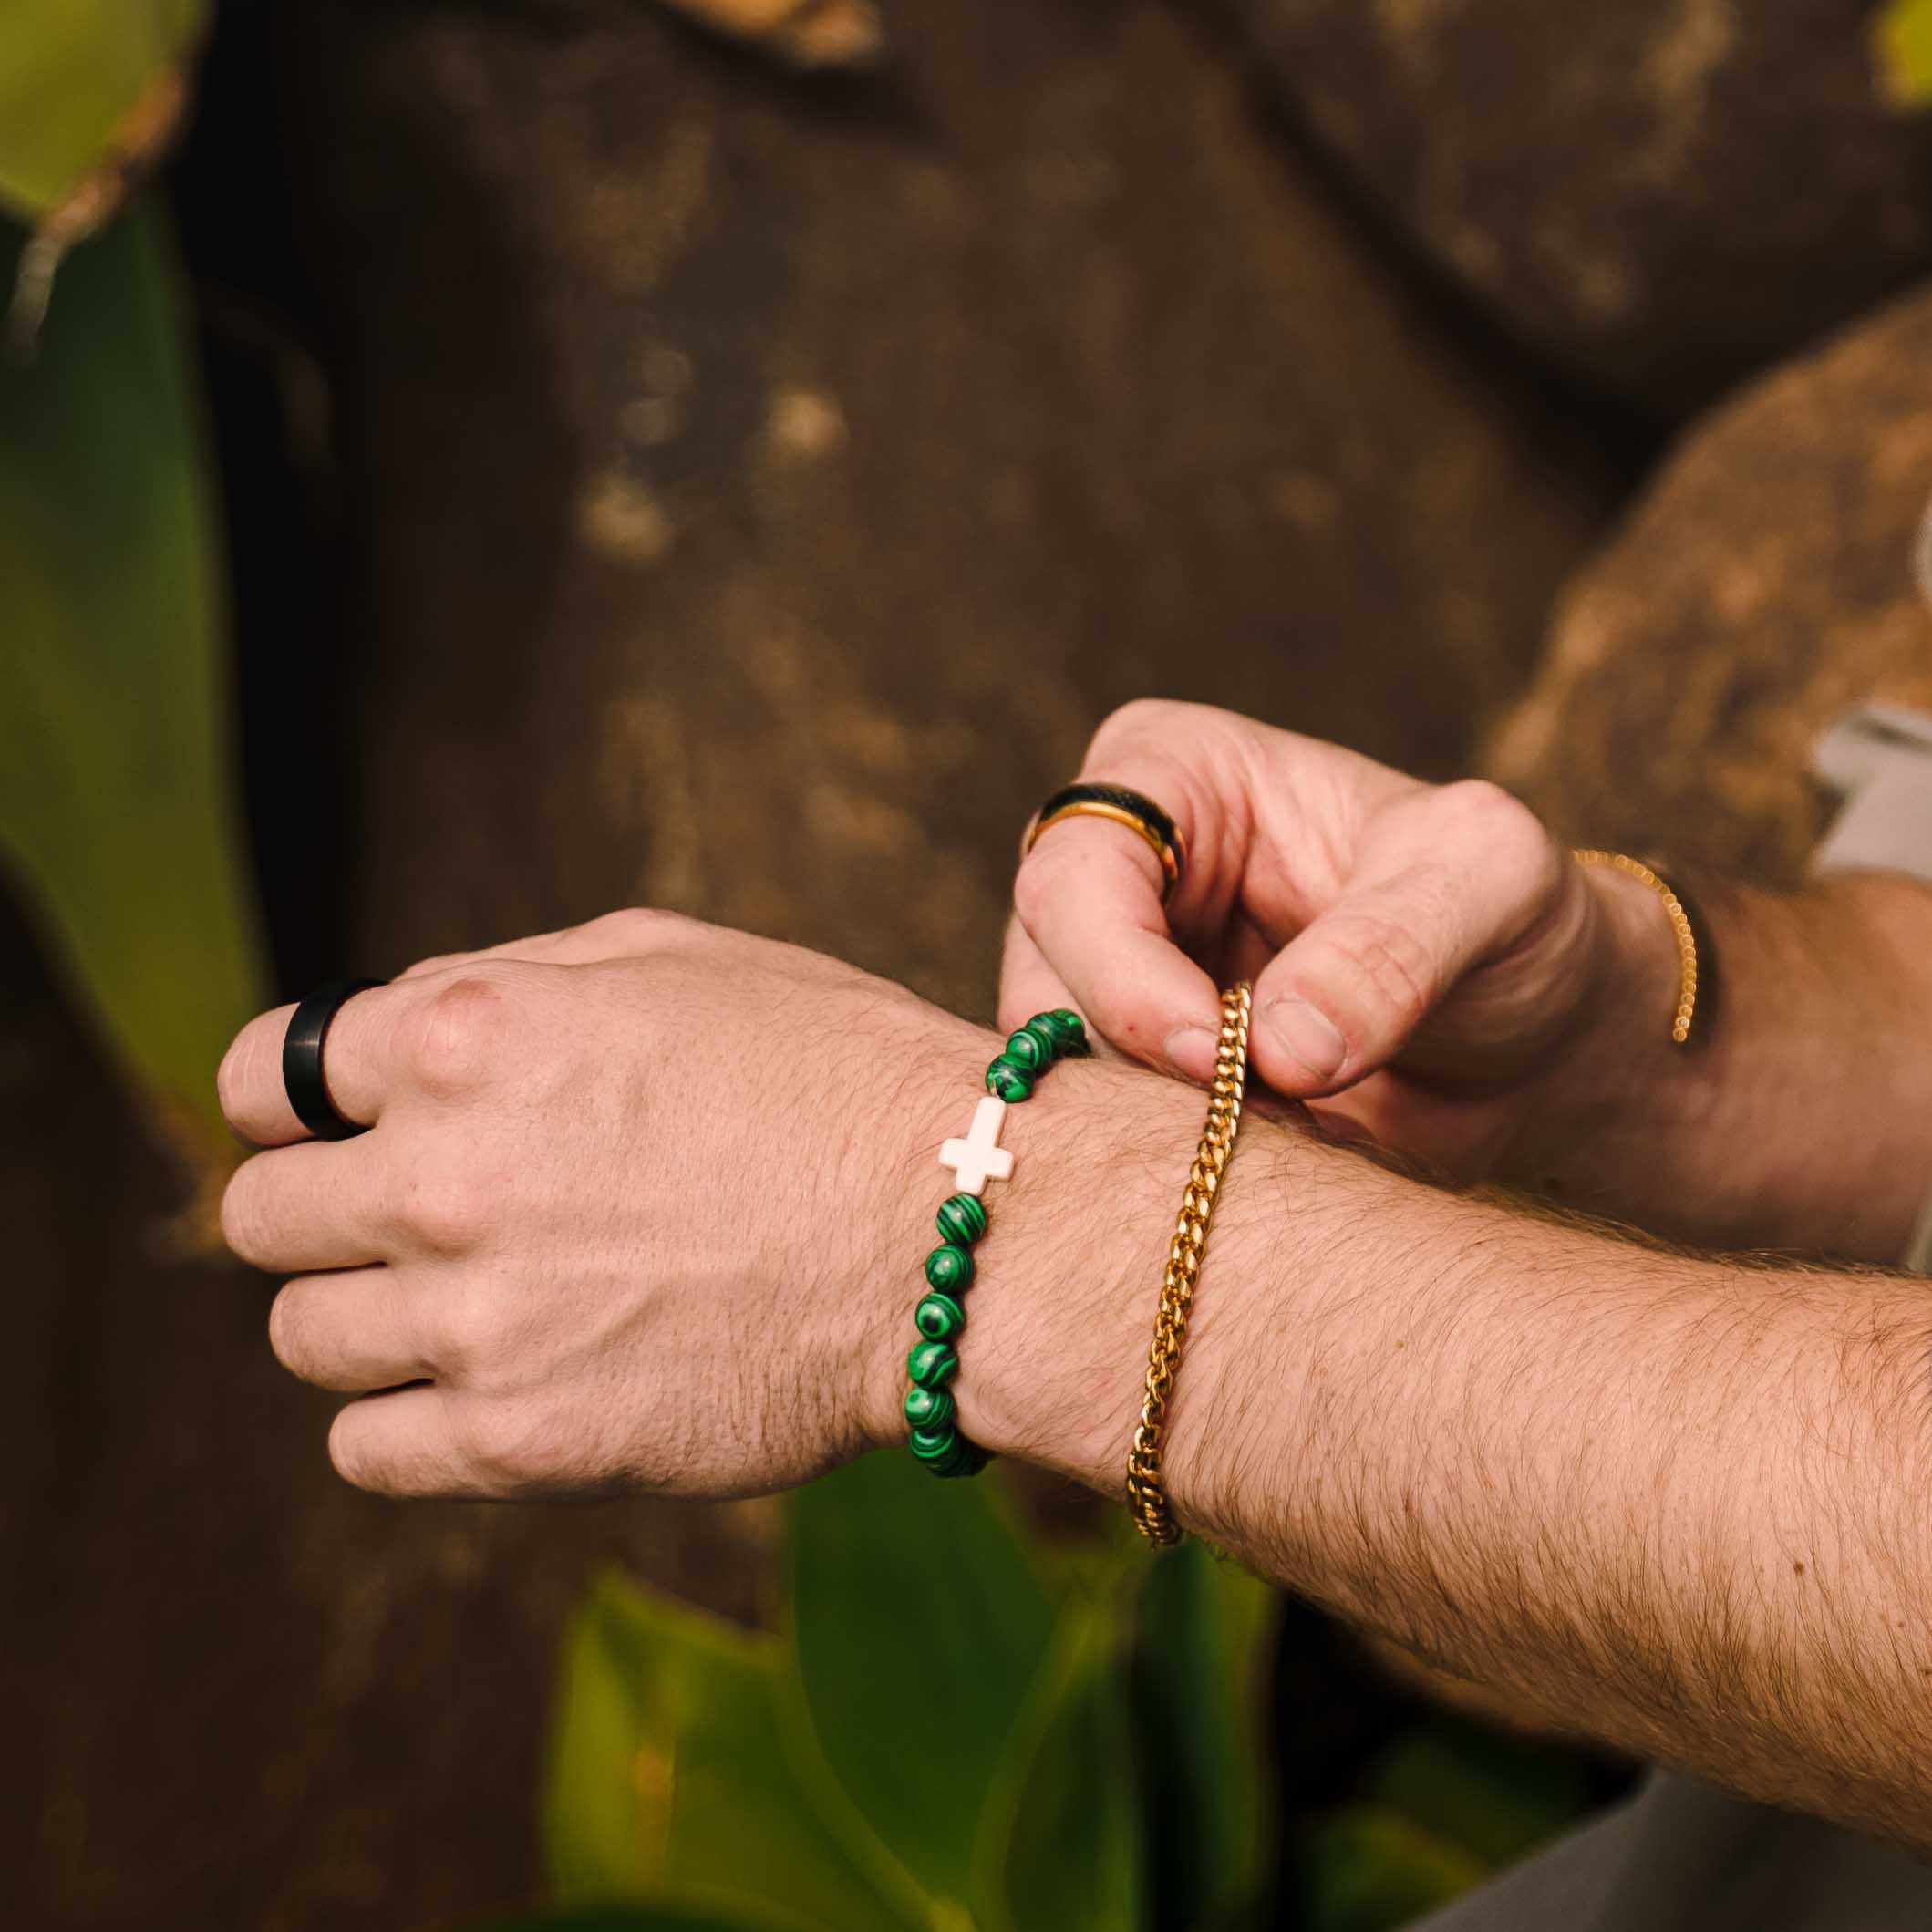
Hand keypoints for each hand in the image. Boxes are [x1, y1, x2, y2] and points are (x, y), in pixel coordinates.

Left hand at [217, 913, 972, 1497]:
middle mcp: (444, 1173)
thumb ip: (507, 981)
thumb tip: (396, 1032)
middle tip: (421, 1222)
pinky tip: (493, 1387)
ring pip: (304, 1337)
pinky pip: (364, 1453)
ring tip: (478, 1307)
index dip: (299, 1103)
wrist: (959, 1226)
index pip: (261, 1078)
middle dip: (327, 1212)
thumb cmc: (833, 1071)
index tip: (337, 1130)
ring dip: (371, 1320)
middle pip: (262, 1216)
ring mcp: (476, 1318)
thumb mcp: (673, 959)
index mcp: (468, 1035)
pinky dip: (408, 1425)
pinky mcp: (522, 1442)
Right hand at [1001, 700, 1679, 1176]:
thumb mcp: (1487, 884)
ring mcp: (1109, 984)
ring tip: (1297, 1132)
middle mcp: (1114, 874)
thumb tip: (1278, 1049)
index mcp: (1167, 771)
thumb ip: (1388, 949)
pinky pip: (1103, 1141)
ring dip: (1160, 1127)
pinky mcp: (1131, 1081)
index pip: (1075, 875)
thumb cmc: (1511, 921)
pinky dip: (1176, 1170)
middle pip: (1043, 984)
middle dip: (1140, 1063)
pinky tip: (1275, 1165)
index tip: (1212, 1057)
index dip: (1120, 973)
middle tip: (1258, 1116)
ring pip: (1060, 1077)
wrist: (1540, 1042)